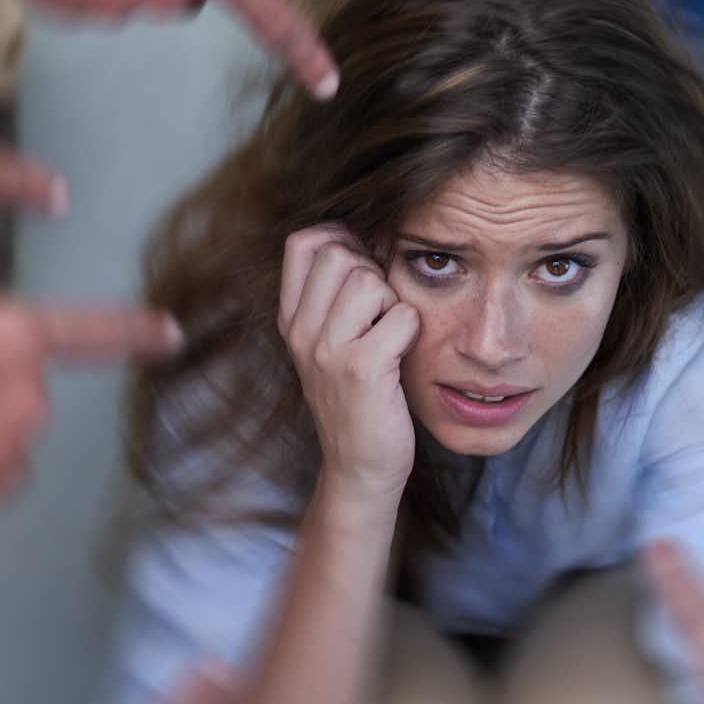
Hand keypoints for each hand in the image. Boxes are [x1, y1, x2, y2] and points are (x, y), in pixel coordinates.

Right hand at [278, 227, 419, 503]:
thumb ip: (335, 295)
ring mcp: (327, 350)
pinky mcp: (361, 369)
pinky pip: (402, 315)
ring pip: (369, 279)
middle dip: (372, 272)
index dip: (340, 238)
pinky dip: (412, 331)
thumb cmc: (358, 400)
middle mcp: (301, 332)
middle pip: (338, 252)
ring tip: (388, 336)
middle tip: (380, 313)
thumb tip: (371, 235)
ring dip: (393, 302)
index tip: (362, 269)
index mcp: (291, 320)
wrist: (359, 468)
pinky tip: (400, 358)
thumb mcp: (329, 345)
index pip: (302, 242)